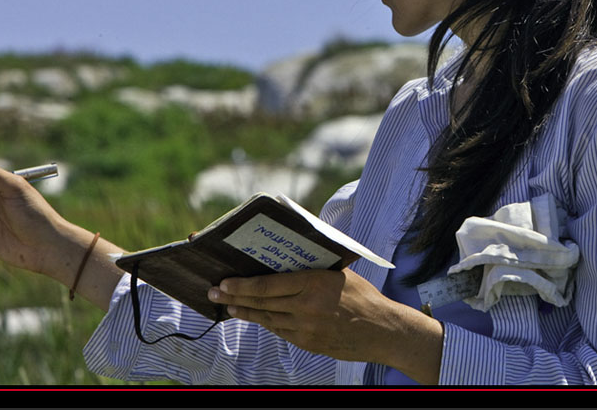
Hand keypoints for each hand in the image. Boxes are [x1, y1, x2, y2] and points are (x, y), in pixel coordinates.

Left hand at [207, 268, 443, 383]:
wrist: (383, 331)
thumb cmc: (363, 295)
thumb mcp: (338, 272)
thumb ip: (312, 265)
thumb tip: (287, 252)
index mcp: (313, 284)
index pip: (268, 285)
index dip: (242, 285)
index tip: (223, 282)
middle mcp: (306, 308)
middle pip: (261, 303)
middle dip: (233, 298)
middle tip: (213, 293)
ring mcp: (306, 329)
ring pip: (267, 319)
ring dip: (244, 312)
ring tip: (227, 306)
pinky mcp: (309, 344)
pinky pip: (280, 331)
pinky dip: (266, 323)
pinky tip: (255, 317)